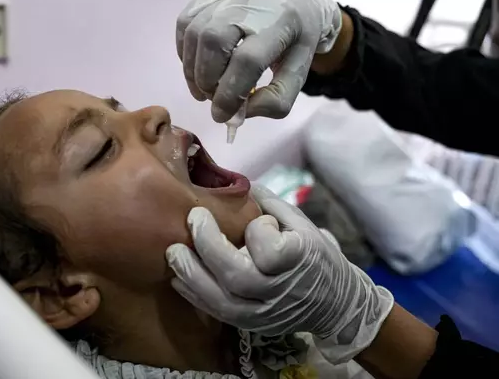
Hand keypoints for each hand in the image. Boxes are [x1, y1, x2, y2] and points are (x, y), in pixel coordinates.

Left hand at [166, 184, 393, 362]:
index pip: (270, 249)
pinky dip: (194, 294)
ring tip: (173, 252)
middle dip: (208, 245)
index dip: (258, 230)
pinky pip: (217, 312)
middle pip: (237, 275)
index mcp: (300, 260)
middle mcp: (280, 290)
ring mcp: (264, 313)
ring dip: (192, 274)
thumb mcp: (302, 225)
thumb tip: (238, 183)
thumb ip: (271, 205)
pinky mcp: (250, 325)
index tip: (258, 221)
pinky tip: (179, 276)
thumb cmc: (315, 256)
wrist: (335, 305)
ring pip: (221, 299)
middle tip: (192, 219)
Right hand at [176, 0, 341, 121]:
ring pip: (195, 35)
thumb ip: (277, 99)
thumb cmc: (295, 37)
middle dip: (208, 82)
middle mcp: (249, 2)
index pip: (247, 60)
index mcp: (280, 20)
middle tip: (214, 100)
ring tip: (206, 89)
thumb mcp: (300, 70)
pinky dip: (186, 54)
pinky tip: (199, 68)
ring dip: (193, 72)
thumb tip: (240, 113)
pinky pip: (184, 27)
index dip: (230, 94)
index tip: (223, 115)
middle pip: (214, 43)